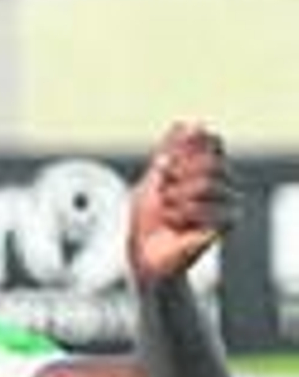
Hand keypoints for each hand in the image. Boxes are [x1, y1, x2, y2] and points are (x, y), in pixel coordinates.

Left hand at [127, 122, 239, 287]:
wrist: (145, 254)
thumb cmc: (148, 218)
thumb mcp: (152, 177)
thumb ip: (169, 150)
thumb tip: (185, 122)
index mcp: (209, 164)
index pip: (212, 140)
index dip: (185, 149)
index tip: (162, 166)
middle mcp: (225, 179)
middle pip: (210, 160)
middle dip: (177, 175)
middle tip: (162, 192)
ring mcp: (230, 200)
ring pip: (208, 182)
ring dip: (177, 197)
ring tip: (167, 210)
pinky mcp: (230, 221)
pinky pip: (213, 208)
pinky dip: (186, 214)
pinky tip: (176, 223)